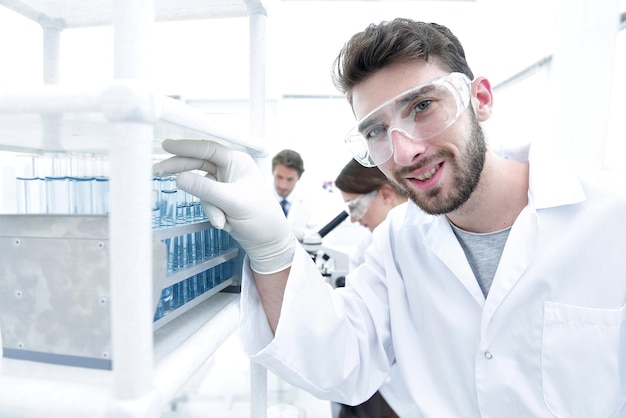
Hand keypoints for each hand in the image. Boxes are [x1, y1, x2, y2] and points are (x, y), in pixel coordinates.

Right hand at [153, 139, 294, 273]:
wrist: (268, 241)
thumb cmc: (260, 217)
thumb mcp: (232, 202)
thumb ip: (205, 189)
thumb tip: (179, 178)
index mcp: (237, 161)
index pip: (207, 149)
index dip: (186, 146)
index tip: (165, 146)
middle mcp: (230, 168)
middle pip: (198, 163)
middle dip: (181, 170)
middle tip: (157, 171)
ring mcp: (224, 183)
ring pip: (200, 187)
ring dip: (208, 206)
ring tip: (221, 222)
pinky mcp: (219, 198)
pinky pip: (205, 202)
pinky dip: (213, 214)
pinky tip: (226, 225)